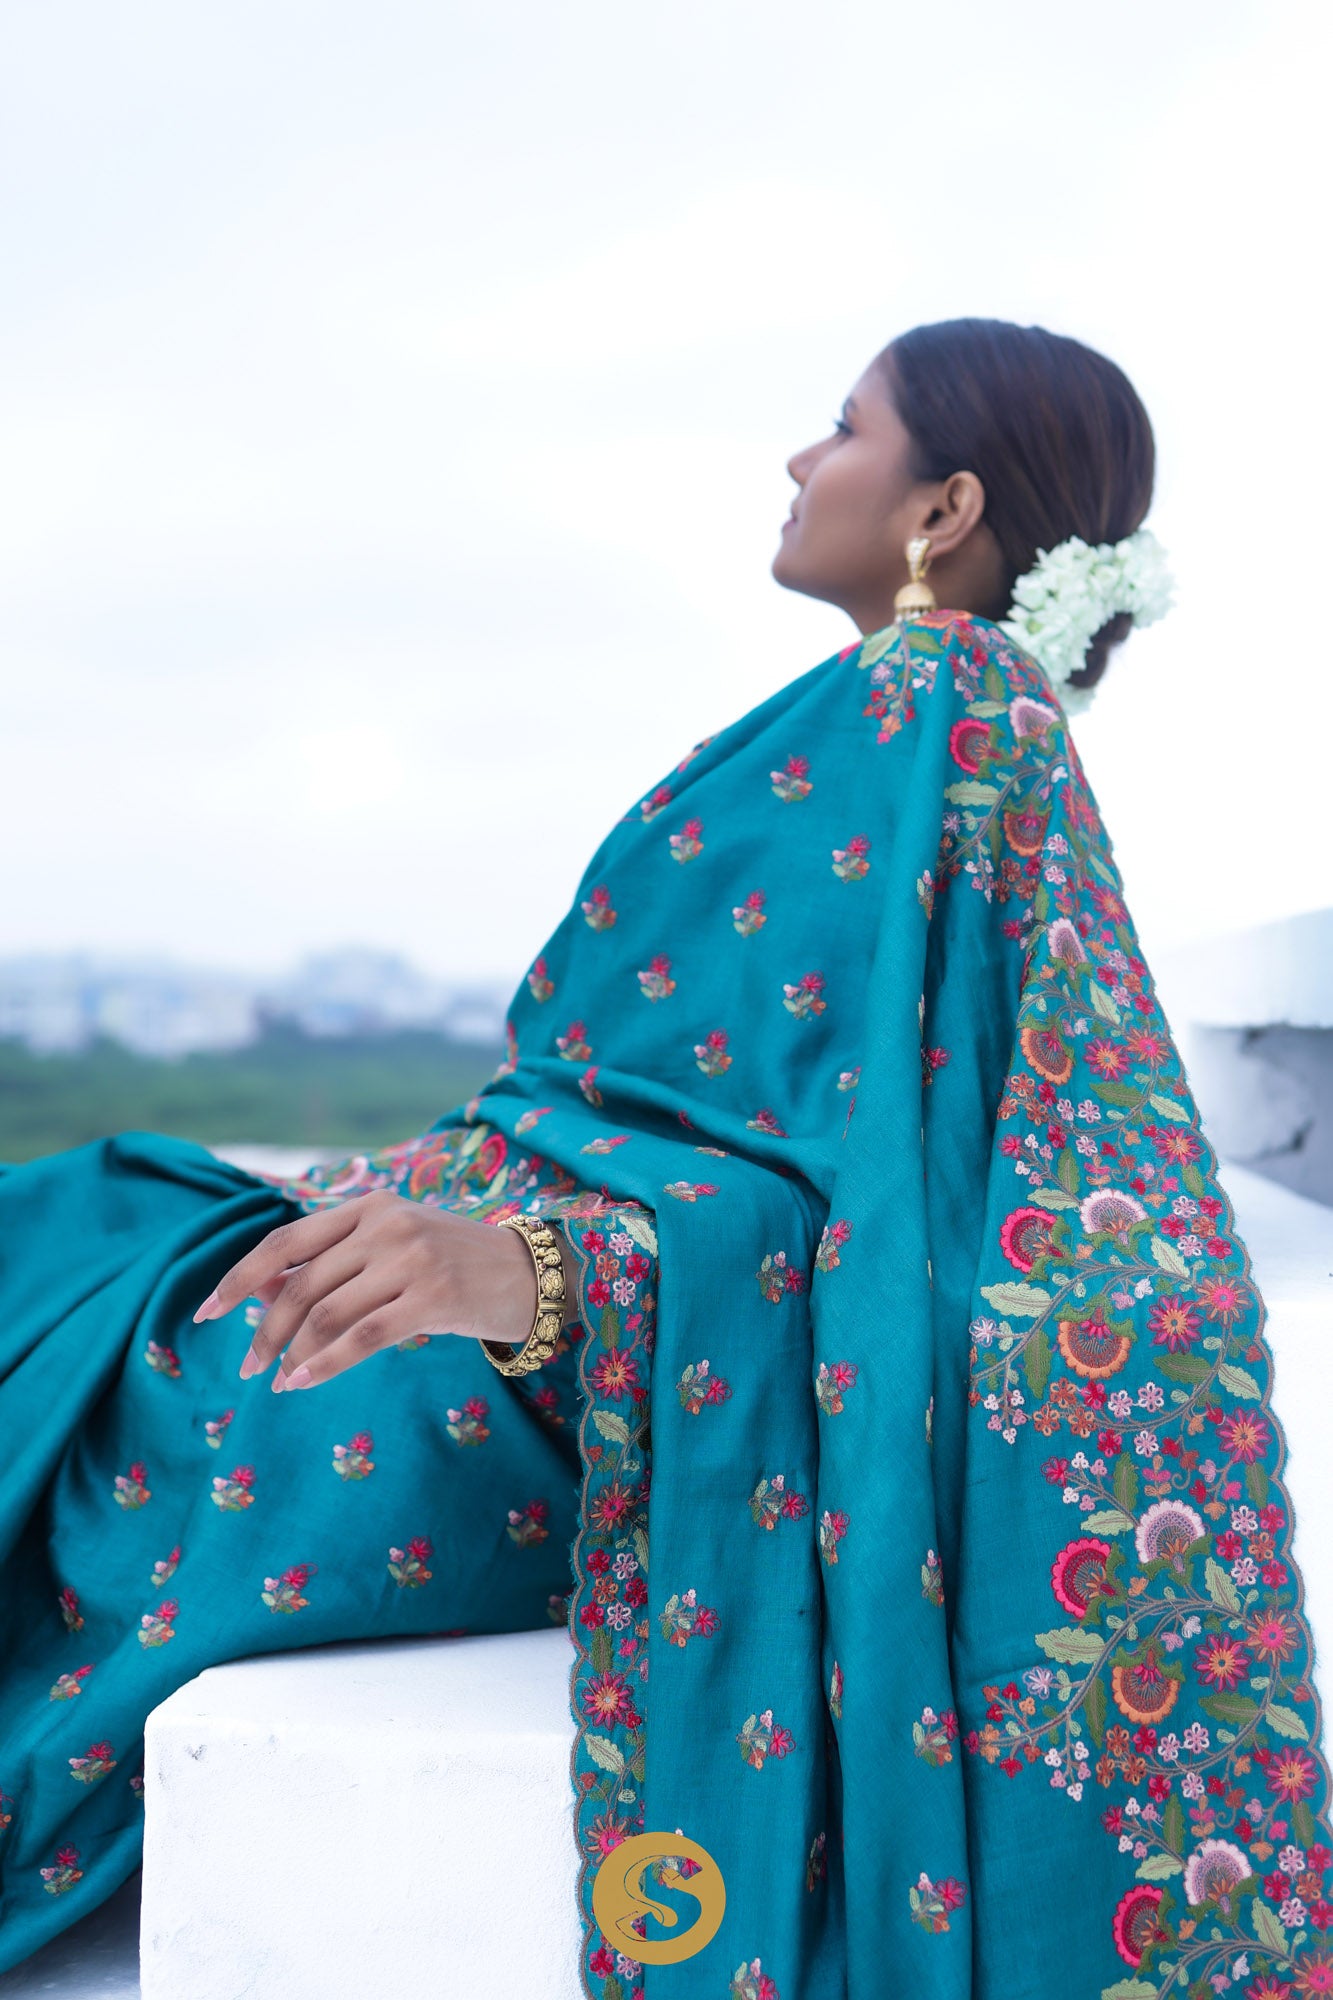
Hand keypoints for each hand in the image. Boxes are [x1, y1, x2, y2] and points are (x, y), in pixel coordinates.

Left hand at [192, 1192, 572, 1392]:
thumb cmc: (451, 1264)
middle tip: (249, 1368)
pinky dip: (324, 1365)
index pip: (285, 1241)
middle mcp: (387, 1224)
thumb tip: (256, 1292)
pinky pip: (361, 1339)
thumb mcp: (389, 1249)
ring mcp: (411, 1259)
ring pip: (326, 1314)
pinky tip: (303, 1383)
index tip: (207, 1313)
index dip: (240, 1278)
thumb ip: (329, 1263)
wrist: (529, 1273)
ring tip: (279, 1380)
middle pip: (301, 1285)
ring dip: (292, 1354)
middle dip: (265, 1331)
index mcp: (370, 1205)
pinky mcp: (432, 1297)